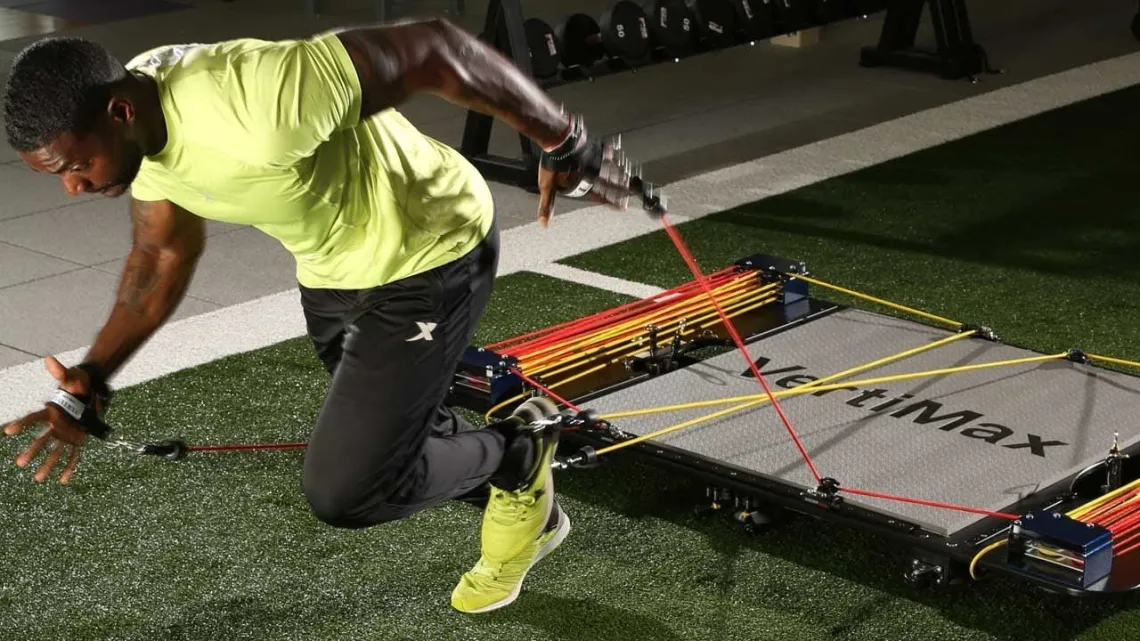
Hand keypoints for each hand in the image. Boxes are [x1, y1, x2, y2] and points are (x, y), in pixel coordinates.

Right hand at [3, 357, 91, 483]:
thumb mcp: (72, 377)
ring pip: (56, 451)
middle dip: (32, 451)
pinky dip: (70, 467)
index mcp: (52, 410)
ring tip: (38, 478)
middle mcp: (56, 425)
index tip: (9, 431)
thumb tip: (50, 360)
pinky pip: (74, 455)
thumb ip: (61, 372)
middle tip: (20, 462)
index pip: (34, 418)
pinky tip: (63, 480)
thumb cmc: (79, 383)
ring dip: (48, 465)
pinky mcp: (79, 440)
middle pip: (42, 439)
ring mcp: (67, 434)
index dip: (23, 424)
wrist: (92, 390)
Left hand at [536, 135, 635, 226]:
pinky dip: (611, 153)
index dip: (613, 203)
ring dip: (620, 174)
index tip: (623, 207)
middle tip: (630, 194)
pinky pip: (605, 151)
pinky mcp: (593, 146)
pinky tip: (616, 153)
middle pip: (611, 183)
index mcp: (584, 184)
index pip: (601, 197)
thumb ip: (548, 205)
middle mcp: (593, 173)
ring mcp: (594, 159)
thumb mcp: (547, 186)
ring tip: (628, 178)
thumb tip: (543, 223)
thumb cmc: (553, 164)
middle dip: (621, 190)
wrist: (558, 141)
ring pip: (611, 169)